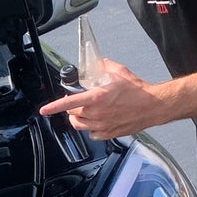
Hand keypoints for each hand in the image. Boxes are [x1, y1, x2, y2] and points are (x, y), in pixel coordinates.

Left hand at [37, 61, 170, 137]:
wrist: (153, 105)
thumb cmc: (138, 91)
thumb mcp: (119, 72)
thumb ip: (104, 66)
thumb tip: (97, 63)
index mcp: (97, 97)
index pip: (68, 103)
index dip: (53, 107)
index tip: (44, 110)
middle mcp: (97, 113)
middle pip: (72, 114)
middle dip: (72, 108)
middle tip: (79, 103)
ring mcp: (102, 125)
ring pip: (80, 125)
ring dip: (79, 119)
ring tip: (86, 112)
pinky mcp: (109, 133)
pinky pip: (92, 134)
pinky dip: (91, 128)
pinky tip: (98, 121)